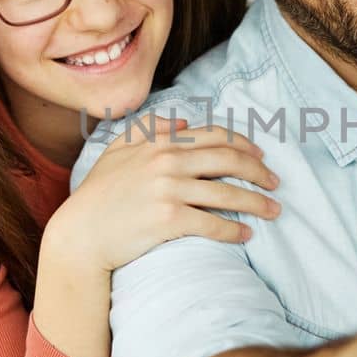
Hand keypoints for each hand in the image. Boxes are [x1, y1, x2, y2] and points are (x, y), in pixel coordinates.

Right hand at [46, 118, 280, 274]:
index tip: (261, 156)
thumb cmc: (97, 195)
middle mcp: (167, 162)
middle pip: (229, 161)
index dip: (244, 145)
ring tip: (273, 210)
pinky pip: (212, 223)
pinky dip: (234, 230)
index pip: (214, 136)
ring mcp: (169, 191)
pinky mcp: (169, 220)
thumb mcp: (117, 151)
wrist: (80, 235)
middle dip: (259, 172)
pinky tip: (247, 235)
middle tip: (276, 184)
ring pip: (227, 193)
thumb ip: (148, 129)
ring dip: (256, 202)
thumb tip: (184, 121)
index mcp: (159, 143)